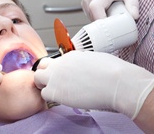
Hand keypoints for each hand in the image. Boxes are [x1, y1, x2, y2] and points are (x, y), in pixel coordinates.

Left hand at [34, 51, 153, 118]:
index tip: (62, 76)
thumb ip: (83, 62)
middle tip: (53, 84)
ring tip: (57, 92)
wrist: (116, 82)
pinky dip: (50, 97)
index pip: (55, 61)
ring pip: (38, 78)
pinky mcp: (55, 90)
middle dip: (45, 74)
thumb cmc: (113, 72)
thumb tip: (83, 67)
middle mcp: (60, 63)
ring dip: (45, 85)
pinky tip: (61, 99)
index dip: (56, 69)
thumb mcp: (96, 59)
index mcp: (71, 55)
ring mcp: (55, 76)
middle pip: (41, 65)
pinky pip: (44, 94)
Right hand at [82, 0, 138, 20]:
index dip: (101, 20)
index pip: (95, 8)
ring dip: (101, 20)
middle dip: (104, 23)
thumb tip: (134, 18)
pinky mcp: (84, 2)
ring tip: (111, 13)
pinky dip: (97, 16)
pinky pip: (89, 15)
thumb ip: (133, 4)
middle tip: (116, 21)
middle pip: (93, 16)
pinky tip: (105, 12)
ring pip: (91, 17)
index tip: (110, 27)